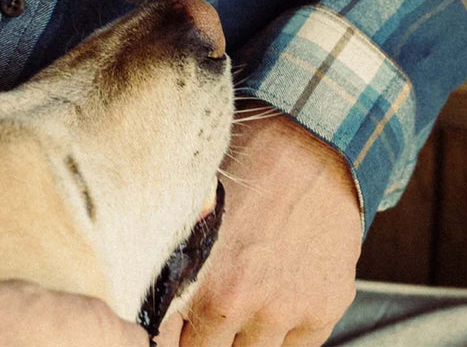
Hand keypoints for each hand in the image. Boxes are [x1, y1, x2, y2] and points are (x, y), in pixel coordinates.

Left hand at [160, 108, 361, 346]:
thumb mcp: (190, 204)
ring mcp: (288, 311)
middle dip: (203, 336)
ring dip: (244, 335)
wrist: (309, 141)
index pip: (169, 342)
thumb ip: (170, 257)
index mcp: (202, 280)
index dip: (167, 334)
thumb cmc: (241, 161)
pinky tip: (275, 294)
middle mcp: (244, 304)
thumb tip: (142, 293)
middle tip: (205, 307)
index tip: (171, 322)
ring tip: (242, 295)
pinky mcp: (324, 308)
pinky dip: (283, 332)